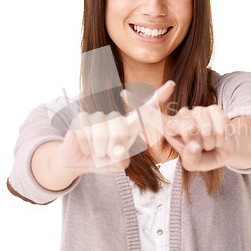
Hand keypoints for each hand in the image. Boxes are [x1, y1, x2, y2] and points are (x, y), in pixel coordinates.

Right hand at [54, 80, 175, 174]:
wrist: (78, 162)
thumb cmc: (103, 161)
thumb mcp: (118, 166)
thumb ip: (122, 161)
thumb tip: (119, 150)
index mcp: (129, 127)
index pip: (146, 110)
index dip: (157, 98)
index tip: (171, 85)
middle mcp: (116, 117)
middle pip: (119, 129)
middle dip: (112, 148)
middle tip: (107, 154)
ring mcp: (98, 116)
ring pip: (101, 132)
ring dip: (98, 149)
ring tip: (96, 151)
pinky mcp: (82, 117)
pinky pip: (85, 133)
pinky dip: (86, 146)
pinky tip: (85, 145)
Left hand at [122, 86, 237, 171]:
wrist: (224, 151)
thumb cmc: (203, 156)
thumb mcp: (193, 164)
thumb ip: (190, 159)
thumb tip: (193, 144)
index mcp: (171, 128)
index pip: (154, 117)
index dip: (140, 107)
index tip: (124, 94)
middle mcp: (182, 116)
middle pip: (186, 129)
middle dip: (196, 144)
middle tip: (200, 148)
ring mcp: (198, 110)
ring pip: (203, 130)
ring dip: (209, 143)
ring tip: (209, 143)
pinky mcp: (214, 108)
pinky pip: (218, 126)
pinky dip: (221, 137)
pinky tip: (220, 137)